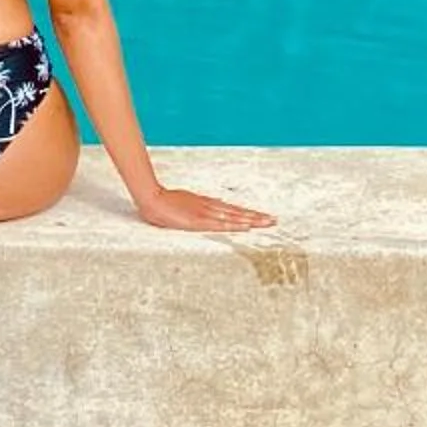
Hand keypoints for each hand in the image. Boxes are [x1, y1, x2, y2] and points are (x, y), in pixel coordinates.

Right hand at [135, 187, 272, 232]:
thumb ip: (200, 207)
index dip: (248, 214)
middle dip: (256, 217)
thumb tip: (213, 208)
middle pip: (237, 213)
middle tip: (274, 220)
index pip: (233, 210)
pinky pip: (220, 225)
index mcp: (207, 204)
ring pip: (233, 217)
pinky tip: (245, 227)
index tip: (263, 217)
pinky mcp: (198, 221)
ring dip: (251, 220)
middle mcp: (210, 207)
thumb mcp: (187, 203)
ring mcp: (205, 213)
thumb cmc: (165, 202)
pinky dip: (234, 226)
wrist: (152, 198)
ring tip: (266, 223)